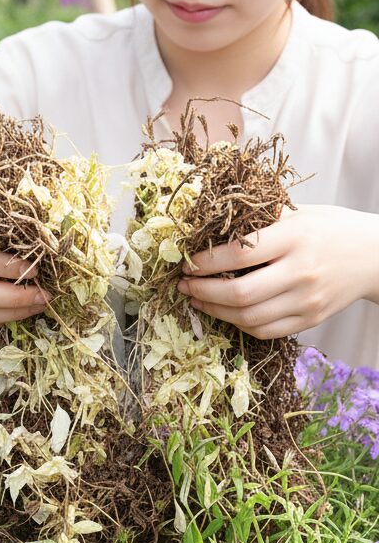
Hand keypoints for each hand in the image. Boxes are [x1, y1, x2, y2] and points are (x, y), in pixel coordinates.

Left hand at [177, 205, 378, 338]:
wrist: (376, 255)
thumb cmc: (330, 228)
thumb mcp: (297, 213)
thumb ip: (258, 221)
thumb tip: (207, 226)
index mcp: (294, 238)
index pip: (239, 254)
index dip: (205, 262)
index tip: (186, 262)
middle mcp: (301, 272)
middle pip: (241, 293)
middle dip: (202, 291)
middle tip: (182, 285)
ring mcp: (307, 300)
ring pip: (249, 317)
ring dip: (214, 311)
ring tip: (195, 300)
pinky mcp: (311, 319)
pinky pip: (265, 329)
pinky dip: (238, 324)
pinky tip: (224, 312)